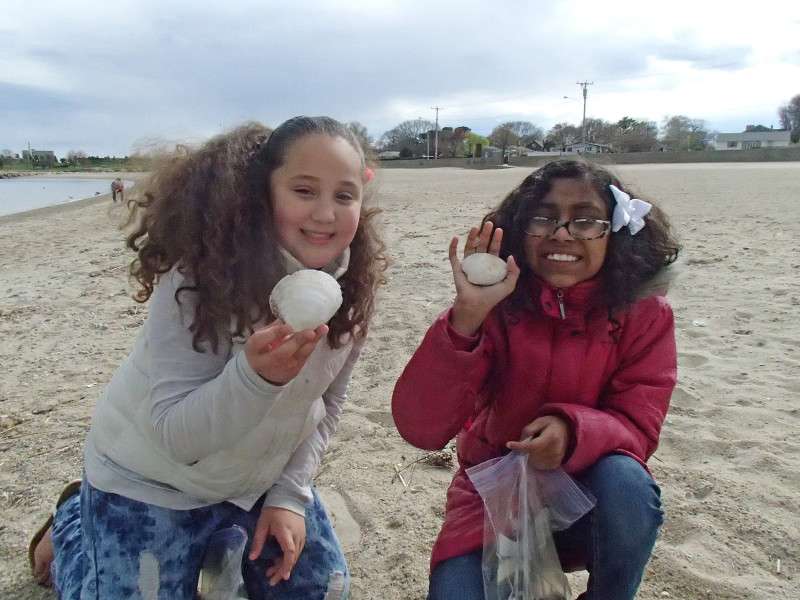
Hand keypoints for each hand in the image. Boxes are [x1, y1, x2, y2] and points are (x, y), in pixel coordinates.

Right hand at [244, 319, 327, 384]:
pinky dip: (311, 346)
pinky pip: (304, 358)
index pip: (261, 341)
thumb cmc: (261, 349)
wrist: (261, 374)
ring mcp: (280, 369)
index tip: (288, 327)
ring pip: (297, 357)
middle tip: (311, 331)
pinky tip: (319, 335)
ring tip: (322, 329)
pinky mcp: (292, 373)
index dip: (275, 334)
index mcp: (253, 349)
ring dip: (311, 342)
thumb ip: (273, 328)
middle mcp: (265, 362)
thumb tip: (289, 314)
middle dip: (298, 341)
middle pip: (282, 353)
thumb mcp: (261, 337)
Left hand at [249, 506, 305, 585]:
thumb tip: (252, 558)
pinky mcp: (302, 534)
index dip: (286, 565)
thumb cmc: (274, 509)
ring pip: (296, 554)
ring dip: (285, 564)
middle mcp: (297, 535)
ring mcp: (301, 534)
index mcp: (286, 532)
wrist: (289, 496)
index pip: (290, 552)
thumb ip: (258, 541)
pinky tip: (279, 559)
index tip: (283, 576)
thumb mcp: (263, 524)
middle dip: (282, 569)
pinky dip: (289, 557)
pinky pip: (297, 549)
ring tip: (271, 570)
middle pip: (293, 557)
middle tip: (270, 578)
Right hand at [449, 221, 519, 335]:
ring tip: (475, 227)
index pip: (494, 249)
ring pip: (469, 247)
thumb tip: (511, 256)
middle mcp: (479, 263)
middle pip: (482, 245)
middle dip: (486, 234)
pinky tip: (456, 238)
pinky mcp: (457, 268)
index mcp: (490, 266)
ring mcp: (468, 265)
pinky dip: (453, 247)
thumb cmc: (492, 297)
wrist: (476, 305)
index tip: (500, 230)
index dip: (497, 240)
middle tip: (490, 223)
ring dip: (472, 236)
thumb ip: (514, 271)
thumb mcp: (508, 285)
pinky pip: (453, 256)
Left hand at [506, 415, 571, 469]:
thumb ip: (528, 430)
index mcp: (551, 438)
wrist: (568, 431)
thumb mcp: (539, 421)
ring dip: (528, 456)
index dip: (519, 447)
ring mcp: (556, 460)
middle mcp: (555, 451)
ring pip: (533, 462)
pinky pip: (538, 466)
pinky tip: (538, 452)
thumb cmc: (551, 424)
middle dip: (523, 450)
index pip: (532, 446)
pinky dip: (534, 460)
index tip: (508, 444)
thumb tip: (519, 442)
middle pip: (531, 455)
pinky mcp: (555, 465)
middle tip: (527, 442)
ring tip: (535, 446)